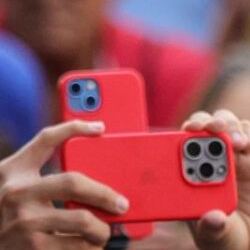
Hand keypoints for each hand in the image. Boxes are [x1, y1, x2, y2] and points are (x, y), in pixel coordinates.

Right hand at [0, 121, 128, 248]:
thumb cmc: (5, 209)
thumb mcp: (12, 180)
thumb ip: (40, 163)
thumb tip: (94, 137)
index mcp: (14, 171)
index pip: (46, 139)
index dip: (75, 128)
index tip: (101, 129)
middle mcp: (17, 194)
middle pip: (74, 183)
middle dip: (105, 194)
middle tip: (121, 205)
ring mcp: (23, 223)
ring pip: (81, 220)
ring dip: (101, 229)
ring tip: (103, 232)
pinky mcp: (30, 249)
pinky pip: (74, 246)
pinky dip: (88, 248)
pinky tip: (90, 246)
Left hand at [181, 111, 249, 249]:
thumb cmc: (226, 238)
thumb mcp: (217, 238)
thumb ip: (214, 229)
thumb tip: (213, 219)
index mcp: (187, 179)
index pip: (175, 151)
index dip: (173, 140)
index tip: (177, 138)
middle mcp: (206, 162)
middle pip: (199, 130)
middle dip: (199, 124)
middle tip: (202, 128)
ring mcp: (230, 156)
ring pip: (223, 125)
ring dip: (224, 123)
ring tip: (228, 135)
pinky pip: (247, 132)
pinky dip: (244, 131)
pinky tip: (243, 142)